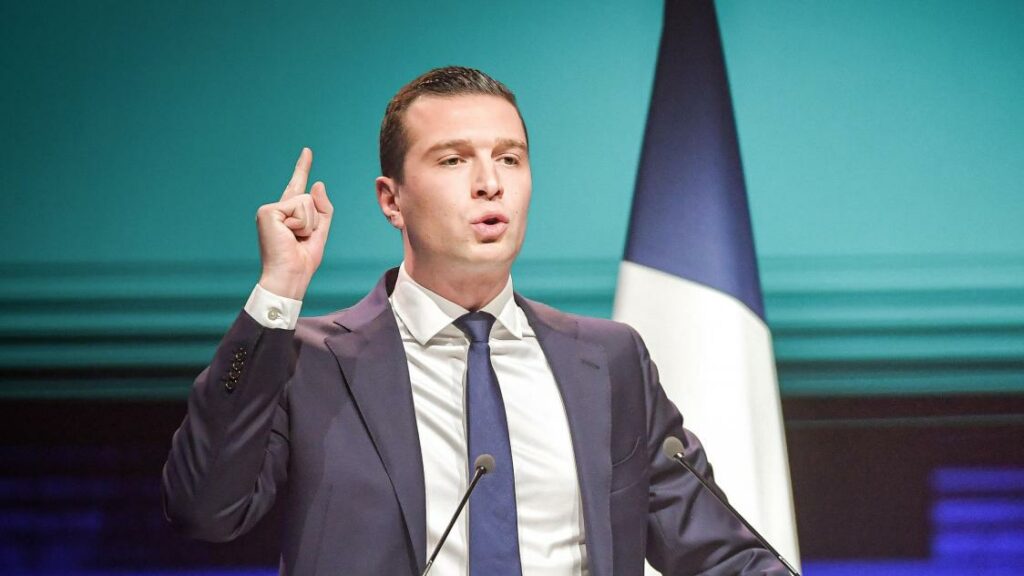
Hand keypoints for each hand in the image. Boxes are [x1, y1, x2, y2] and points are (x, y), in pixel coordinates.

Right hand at [256, 148, 333, 299]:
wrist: (290, 275)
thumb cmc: (302, 259)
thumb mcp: (320, 232)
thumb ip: (323, 208)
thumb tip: (317, 183)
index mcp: (288, 213)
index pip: (298, 186)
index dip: (302, 168)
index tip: (307, 151)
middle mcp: (277, 209)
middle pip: (309, 198)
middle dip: (314, 221)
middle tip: (300, 240)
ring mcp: (270, 209)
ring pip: (306, 202)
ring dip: (308, 224)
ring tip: (295, 238)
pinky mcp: (267, 211)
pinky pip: (299, 207)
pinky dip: (301, 224)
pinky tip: (288, 235)